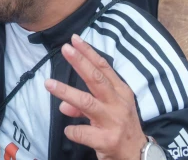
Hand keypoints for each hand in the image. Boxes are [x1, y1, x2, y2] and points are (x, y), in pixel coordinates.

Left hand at [44, 35, 144, 159]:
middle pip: (96, 79)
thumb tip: (63, 106)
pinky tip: (69, 130)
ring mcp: (113, 121)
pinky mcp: (107, 140)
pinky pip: (82, 132)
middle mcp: (118, 104)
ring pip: (87, 103)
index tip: (74, 40)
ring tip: (49, 83)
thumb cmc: (121, 127)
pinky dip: (72, 130)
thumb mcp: (108, 112)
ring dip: (67, 92)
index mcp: (121, 92)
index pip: (104, 68)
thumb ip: (85, 105)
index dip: (89, 53)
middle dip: (80, 63)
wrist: (137, 156)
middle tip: (65, 49)